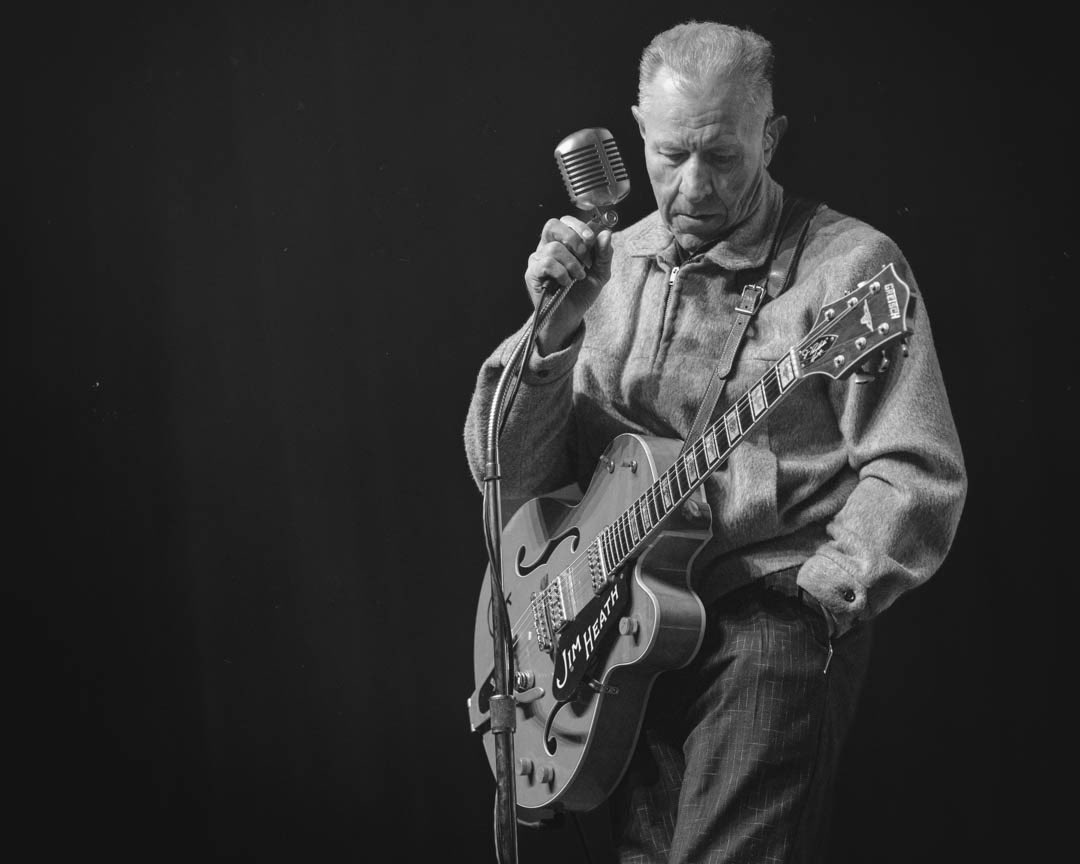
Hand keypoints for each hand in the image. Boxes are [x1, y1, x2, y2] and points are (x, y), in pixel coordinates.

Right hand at [524, 215, 612, 354]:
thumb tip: (606, 233)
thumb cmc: (582, 293)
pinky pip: (547, 263)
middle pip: (553, 225)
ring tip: (577, 277)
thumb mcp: (600, 272)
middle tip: (585, 258)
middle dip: (573, 239)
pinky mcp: (532, 274)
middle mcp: (547, 247)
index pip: (565, 221)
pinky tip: (565, 283)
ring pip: (554, 247)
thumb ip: (604, 253)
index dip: (579, 226)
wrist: (571, 317)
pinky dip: (562, 273)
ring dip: (572, 263)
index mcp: (562, 243)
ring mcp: (537, 260)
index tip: (592, 240)